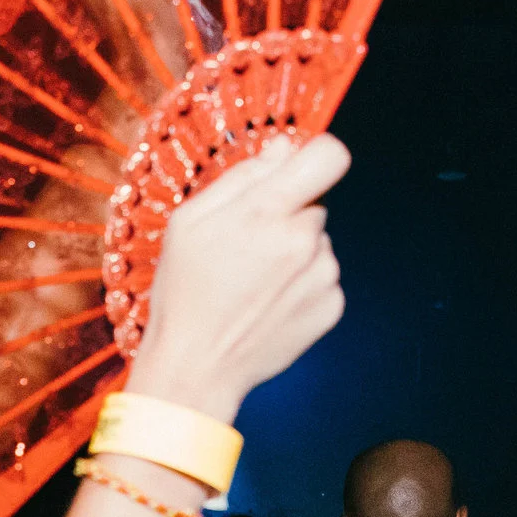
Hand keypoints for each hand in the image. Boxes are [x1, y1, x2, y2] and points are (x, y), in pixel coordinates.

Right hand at [127, 136, 349, 425]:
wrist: (197, 368)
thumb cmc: (184, 293)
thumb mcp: (189, 222)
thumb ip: (242, 177)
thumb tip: (284, 148)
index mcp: (268, 211)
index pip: (330, 156)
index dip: (315, 156)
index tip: (296, 171)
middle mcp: (304, 241)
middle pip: (316, 201)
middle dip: (288, 214)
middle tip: (247, 247)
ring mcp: (323, 276)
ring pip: (318, 241)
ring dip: (294, 252)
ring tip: (253, 282)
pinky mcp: (332, 306)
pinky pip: (323, 276)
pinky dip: (301, 284)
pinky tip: (267, 303)